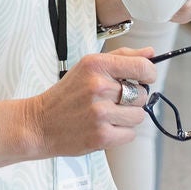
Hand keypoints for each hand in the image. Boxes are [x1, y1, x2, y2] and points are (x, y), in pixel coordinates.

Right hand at [24, 50, 156, 157]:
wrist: (39, 124)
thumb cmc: (66, 95)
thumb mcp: (88, 66)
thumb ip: (122, 57)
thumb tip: (151, 53)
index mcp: (96, 65)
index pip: (142, 66)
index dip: (149, 74)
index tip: (145, 78)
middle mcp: (99, 87)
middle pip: (142, 94)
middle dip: (133, 99)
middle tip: (113, 100)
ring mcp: (100, 113)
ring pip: (139, 116)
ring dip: (127, 117)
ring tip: (107, 114)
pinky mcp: (101, 136)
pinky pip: (130, 134)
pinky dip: (121, 132)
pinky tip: (104, 127)